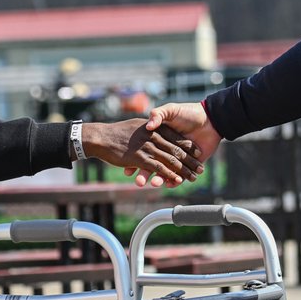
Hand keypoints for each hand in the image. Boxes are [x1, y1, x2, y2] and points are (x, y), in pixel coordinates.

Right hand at [83, 118, 204, 187]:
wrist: (100, 136)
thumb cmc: (118, 129)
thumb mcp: (138, 122)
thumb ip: (154, 119)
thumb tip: (160, 126)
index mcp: (155, 127)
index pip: (176, 137)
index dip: (188, 146)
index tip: (198, 153)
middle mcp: (154, 137)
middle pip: (177, 150)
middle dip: (190, 161)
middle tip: (199, 170)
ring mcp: (148, 148)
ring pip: (170, 160)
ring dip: (182, 171)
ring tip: (192, 178)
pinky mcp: (141, 159)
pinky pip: (158, 168)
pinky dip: (168, 174)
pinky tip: (175, 180)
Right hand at [125, 103, 220, 186]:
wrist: (211, 120)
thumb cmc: (189, 113)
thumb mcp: (170, 110)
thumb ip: (158, 115)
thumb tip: (148, 126)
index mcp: (159, 137)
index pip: (146, 151)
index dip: (137, 160)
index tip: (128, 169)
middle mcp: (165, 148)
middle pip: (153, 163)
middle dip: (145, 174)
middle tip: (139, 182)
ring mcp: (175, 158)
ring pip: (164, 171)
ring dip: (158, 179)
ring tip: (153, 184)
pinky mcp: (186, 165)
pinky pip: (178, 176)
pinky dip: (173, 181)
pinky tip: (168, 185)